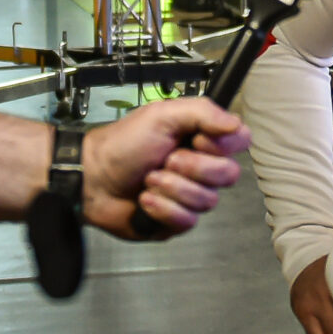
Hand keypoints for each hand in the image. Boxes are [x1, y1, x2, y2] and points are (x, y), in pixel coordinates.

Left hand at [81, 96, 248, 240]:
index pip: (239, 141)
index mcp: (200, 138)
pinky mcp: (176, 220)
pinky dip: (163, 208)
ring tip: (149, 179)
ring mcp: (190, 195)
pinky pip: (188, 221)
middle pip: (228, 175)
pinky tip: (146, 200)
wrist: (92, 178)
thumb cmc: (122, 144)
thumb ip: (202, 112)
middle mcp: (200, 167)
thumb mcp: (161, 116)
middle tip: (167, 159)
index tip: (196, 139)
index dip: (221, 145)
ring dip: (173, 188)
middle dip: (193, 168)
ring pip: (207, 200)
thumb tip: (236, 123)